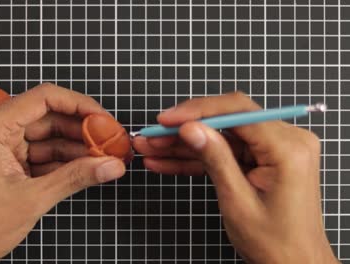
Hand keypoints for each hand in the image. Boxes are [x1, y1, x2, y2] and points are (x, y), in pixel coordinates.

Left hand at [0, 83, 125, 263]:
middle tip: (111, 142)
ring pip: (48, 136)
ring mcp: (2, 146)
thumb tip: (111, 165)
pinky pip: (41, 153)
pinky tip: (87, 167)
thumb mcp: (32, 199)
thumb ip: (75, 177)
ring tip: (105, 157)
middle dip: (82, 129)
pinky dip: (64, 160)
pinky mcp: (7, 162)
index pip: (44, 98)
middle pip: (49, 116)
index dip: (79, 105)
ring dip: (76, 147)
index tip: (105, 120)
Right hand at [133, 92, 338, 263]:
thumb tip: (190, 128)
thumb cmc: (275, 242)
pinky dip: (197, 157)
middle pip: (226, 120)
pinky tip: (167, 161)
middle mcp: (285, 140)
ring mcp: (274, 149)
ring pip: (220, 136)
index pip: (237, 112)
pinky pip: (225, 151)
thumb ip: (215, 159)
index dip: (196, 112)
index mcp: (288, 148)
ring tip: (151, 149)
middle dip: (186, 128)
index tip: (166, 120)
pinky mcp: (262, 158)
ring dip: (185, 144)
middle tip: (153, 136)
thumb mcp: (238, 201)